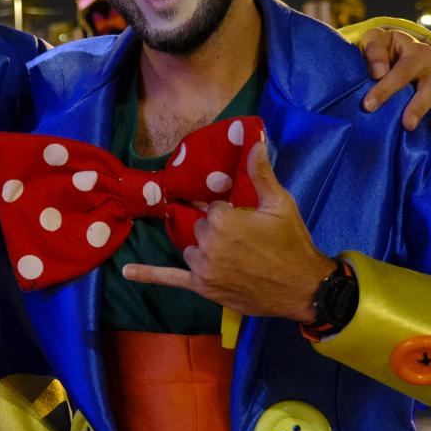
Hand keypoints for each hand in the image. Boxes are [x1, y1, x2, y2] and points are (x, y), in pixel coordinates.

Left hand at [122, 141, 332, 322]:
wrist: (303, 288)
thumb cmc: (292, 243)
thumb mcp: (280, 205)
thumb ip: (260, 174)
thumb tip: (254, 142)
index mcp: (222, 219)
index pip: (211, 207)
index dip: (228, 213)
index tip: (244, 220)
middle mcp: (207, 243)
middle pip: (200, 228)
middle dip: (217, 231)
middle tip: (245, 240)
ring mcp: (203, 267)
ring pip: (191, 248)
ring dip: (203, 249)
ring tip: (233, 256)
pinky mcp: (202, 287)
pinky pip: (171, 278)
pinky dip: (148, 275)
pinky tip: (127, 273)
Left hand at [357, 28, 430, 138]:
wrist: (398, 51)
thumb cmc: (383, 49)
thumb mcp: (375, 41)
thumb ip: (375, 52)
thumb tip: (378, 72)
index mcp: (418, 52)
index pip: (403, 70)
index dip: (386, 88)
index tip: (369, 105)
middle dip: (419, 106)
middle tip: (408, 125)